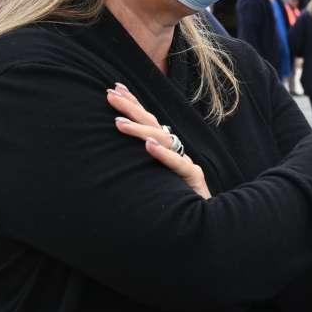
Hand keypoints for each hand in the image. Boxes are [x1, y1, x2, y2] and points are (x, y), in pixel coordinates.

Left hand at [107, 84, 210, 198]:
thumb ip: (140, 164)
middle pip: (154, 125)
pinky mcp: (193, 179)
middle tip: (109, 95)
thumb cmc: (175, 203)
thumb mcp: (152, 179)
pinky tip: (148, 146)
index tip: (115, 88)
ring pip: (165, 141)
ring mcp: (185, 164)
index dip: (134, 104)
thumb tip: (114, 150)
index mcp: (167, 150)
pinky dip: (164, 155)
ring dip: (141, 130)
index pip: (149, 122)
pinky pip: (178, 165)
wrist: (203, 223)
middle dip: (132, 108)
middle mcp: (177, 153)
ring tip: (119, 123)